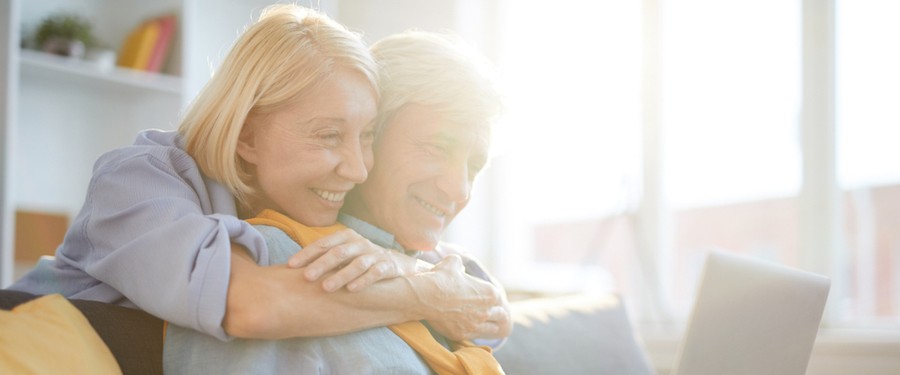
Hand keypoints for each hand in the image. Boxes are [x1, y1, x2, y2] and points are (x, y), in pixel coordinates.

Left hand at [287, 229, 425, 291]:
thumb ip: (323, 256)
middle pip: (339, 253)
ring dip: (340, 276)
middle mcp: (359, 243)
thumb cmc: (359, 259)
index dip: (307, 254)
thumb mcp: (343, 253)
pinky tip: (352, 290)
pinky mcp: (386, 266)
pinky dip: (363, 281)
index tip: (291, 265)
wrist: (394, 263)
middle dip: (321, 265)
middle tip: (307, 277)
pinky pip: (375, 273)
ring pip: (357, 264)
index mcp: (345, 237)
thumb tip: (291, 267)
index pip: (323, 244)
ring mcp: (374, 254)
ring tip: (326, 287)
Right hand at [409, 255, 509, 340]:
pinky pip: (476, 336)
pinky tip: (470, 328)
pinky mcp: (463, 334)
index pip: (499, 298)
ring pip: (493, 329)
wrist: (426, 296)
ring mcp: (475, 324)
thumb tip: (457, 264)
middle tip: (488, 311)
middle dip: (497, 313)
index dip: (493, 298)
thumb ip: (459, 263)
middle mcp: (486, 310)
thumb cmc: (441, 278)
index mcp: (489, 292)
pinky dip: (475, 332)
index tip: (487, 298)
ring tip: (482, 322)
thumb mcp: (452, 262)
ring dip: (490, 325)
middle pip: (501, 315)